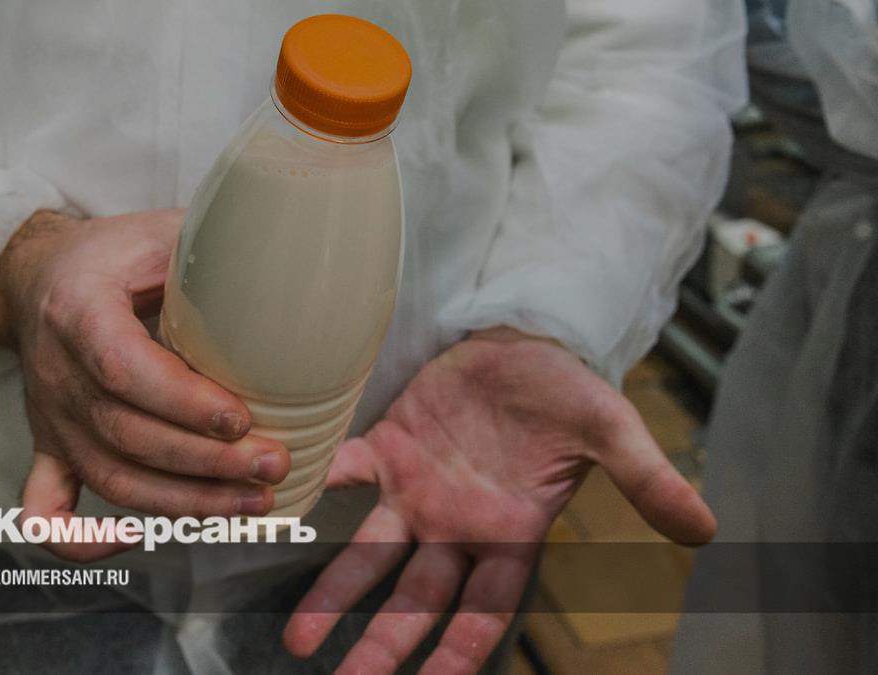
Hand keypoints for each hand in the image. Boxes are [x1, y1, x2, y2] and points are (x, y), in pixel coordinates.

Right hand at [0, 209, 289, 560]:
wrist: (38, 274)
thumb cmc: (111, 254)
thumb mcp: (160, 232)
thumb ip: (218, 248)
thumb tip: (299, 267)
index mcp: (79, 308)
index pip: (123, 368)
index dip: (184, 402)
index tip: (241, 419)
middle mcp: (56, 371)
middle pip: (126, 434)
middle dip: (207, 463)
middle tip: (273, 464)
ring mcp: (50, 418)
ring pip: (110, 479)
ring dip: (183, 503)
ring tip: (252, 503)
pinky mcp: (48, 446)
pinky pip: (46, 508)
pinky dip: (81, 539)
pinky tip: (132, 543)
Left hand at [283, 327, 713, 672]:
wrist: (526, 337)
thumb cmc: (569, 390)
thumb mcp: (612, 430)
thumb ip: (646, 480)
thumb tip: (706, 526)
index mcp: (510, 533)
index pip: (484, 610)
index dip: (458, 652)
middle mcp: (457, 527)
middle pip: (416, 601)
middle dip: (382, 645)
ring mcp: (418, 492)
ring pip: (372, 557)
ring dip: (335, 595)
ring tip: (299, 638)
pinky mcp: (389, 448)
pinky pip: (348, 474)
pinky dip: (318, 489)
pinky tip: (282, 515)